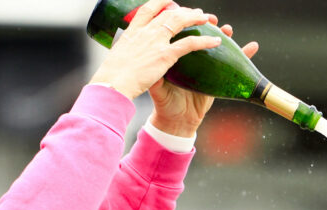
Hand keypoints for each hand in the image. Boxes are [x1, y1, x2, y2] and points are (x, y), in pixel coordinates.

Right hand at [89, 0, 221, 100]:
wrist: (112, 84)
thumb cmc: (111, 77)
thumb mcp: (117, 59)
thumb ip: (127, 55)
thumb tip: (129, 60)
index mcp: (132, 31)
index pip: (148, 9)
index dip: (160, 3)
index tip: (169, 1)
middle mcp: (145, 31)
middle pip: (169, 13)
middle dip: (184, 11)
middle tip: (196, 13)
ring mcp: (156, 41)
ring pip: (180, 22)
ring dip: (196, 18)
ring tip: (208, 19)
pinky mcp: (165, 55)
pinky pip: (190, 44)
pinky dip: (205, 41)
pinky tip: (216, 41)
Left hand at [149, 24, 258, 136]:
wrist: (178, 122)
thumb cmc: (166, 104)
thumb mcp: (159, 92)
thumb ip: (157, 81)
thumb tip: (154, 70)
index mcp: (176, 57)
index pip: (183, 34)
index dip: (189, 24)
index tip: (194, 18)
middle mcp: (192, 58)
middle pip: (202, 36)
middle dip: (209, 25)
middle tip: (213, 21)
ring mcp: (206, 66)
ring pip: (218, 47)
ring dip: (226, 36)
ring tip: (229, 29)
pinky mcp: (218, 77)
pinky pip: (233, 65)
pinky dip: (245, 55)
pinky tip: (253, 46)